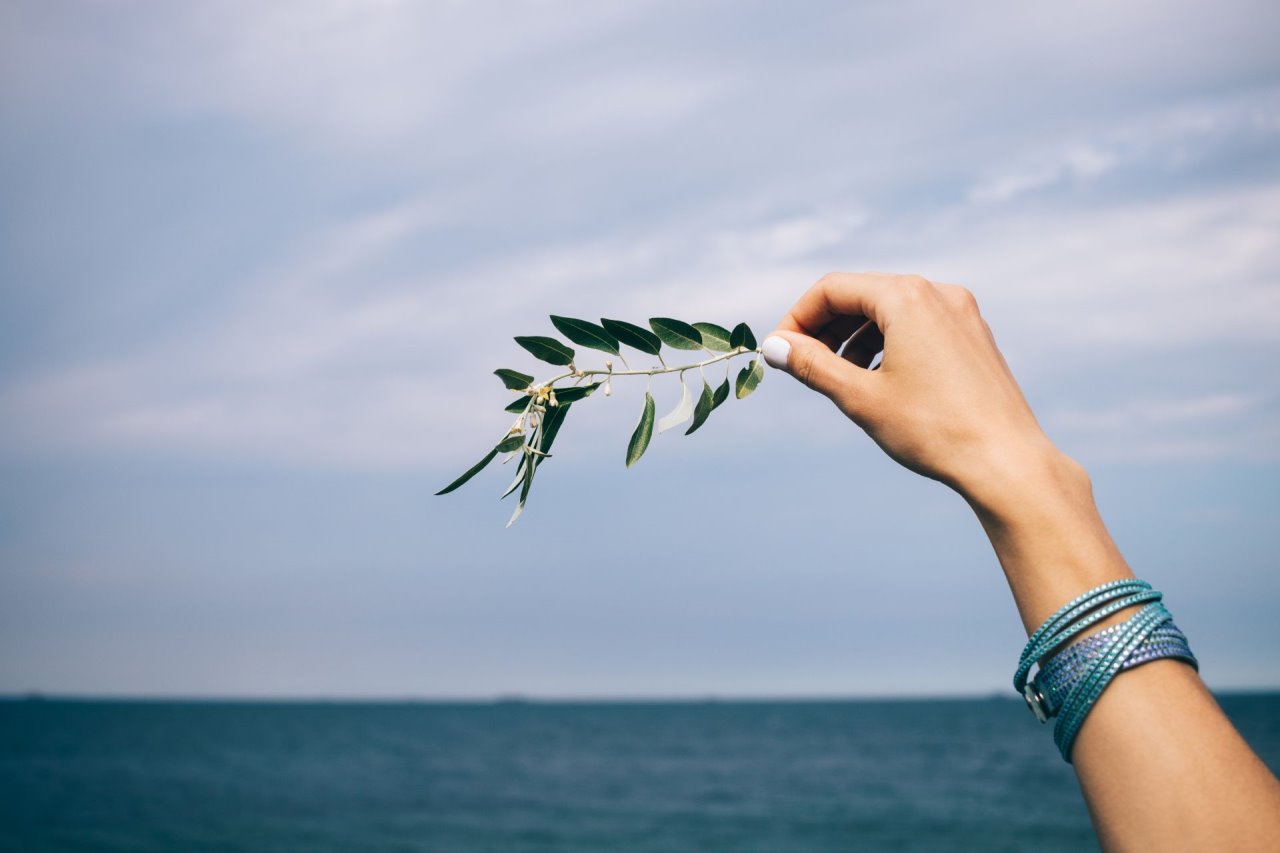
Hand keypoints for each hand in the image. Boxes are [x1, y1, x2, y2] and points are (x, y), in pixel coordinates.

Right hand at [764, 272, 1073, 507]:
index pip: (832, 289)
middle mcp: (938, 293)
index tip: (778, 352)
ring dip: (854, 338)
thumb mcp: (860, 397)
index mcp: (907, 297)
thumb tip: (773, 347)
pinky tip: (879, 382)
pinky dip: (887, 345)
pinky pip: (918, 326)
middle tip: (801, 366)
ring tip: (838, 379)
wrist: (1006, 462)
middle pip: (862, 295)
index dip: (797, 318)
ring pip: (890, 312)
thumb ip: (812, 365)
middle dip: (825, 328)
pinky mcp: (974, 337)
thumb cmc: (932, 429)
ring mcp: (962, 314)